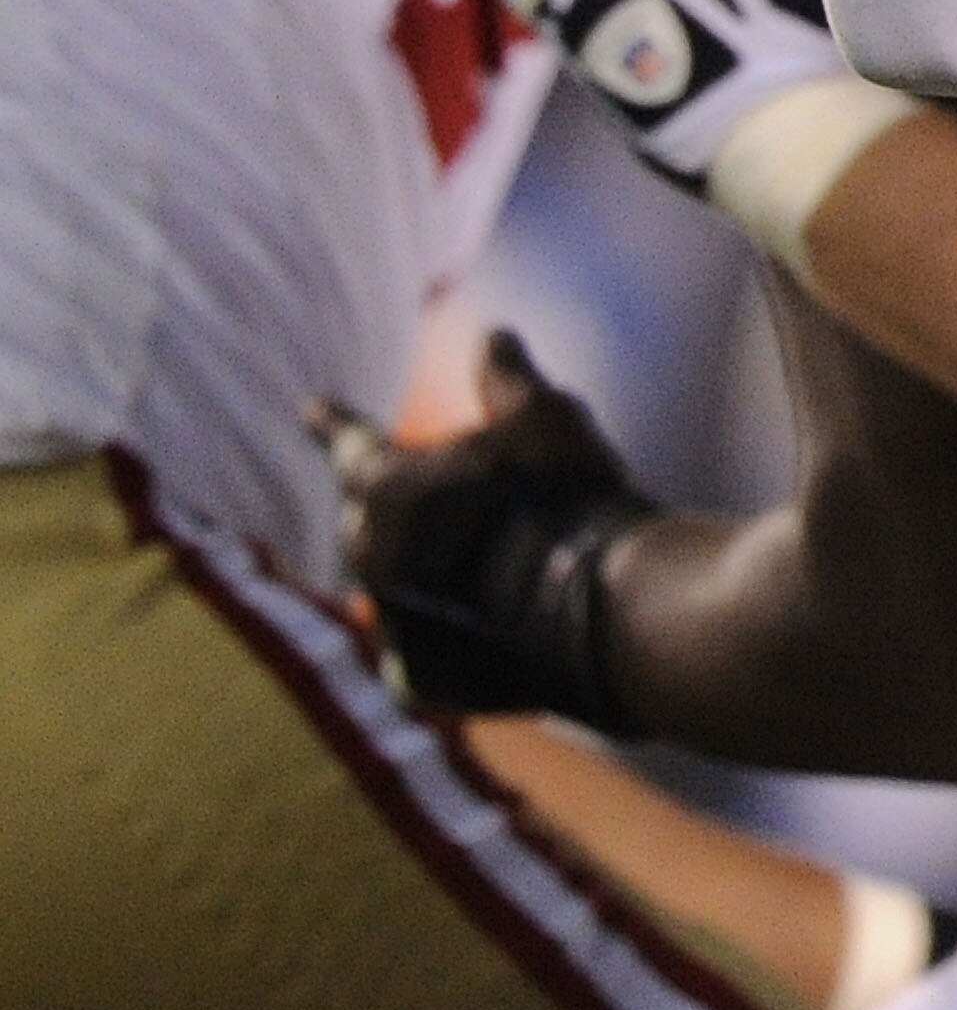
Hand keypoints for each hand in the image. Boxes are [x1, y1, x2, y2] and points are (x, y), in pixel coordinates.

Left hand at [324, 331, 650, 724]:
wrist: (592, 610)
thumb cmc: (561, 498)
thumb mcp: (543, 418)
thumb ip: (508, 377)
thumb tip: (492, 333)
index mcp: (387, 486)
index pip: (351, 440)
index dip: (336, 421)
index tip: (310, 407)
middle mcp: (371, 554)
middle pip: (365, 518)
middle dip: (385, 503)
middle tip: (413, 492)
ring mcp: (389, 619)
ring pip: (388, 583)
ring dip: (413, 566)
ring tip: (457, 558)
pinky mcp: (418, 676)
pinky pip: (416, 646)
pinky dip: (439, 628)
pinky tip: (478, 623)